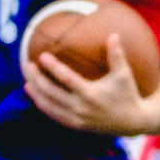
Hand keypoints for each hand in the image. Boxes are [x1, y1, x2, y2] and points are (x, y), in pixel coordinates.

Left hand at [25, 34, 159, 132]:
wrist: (132, 123)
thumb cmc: (128, 95)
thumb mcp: (124, 74)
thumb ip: (117, 55)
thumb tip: (114, 34)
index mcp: (91, 94)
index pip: (66, 78)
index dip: (52, 67)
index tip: (42, 55)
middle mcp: (80, 107)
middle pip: (51, 92)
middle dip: (36, 79)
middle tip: (26, 65)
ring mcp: (76, 118)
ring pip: (48, 106)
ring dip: (35, 93)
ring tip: (26, 80)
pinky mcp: (75, 125)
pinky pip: (53, 115)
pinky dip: (42, 106)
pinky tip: (35, 96)